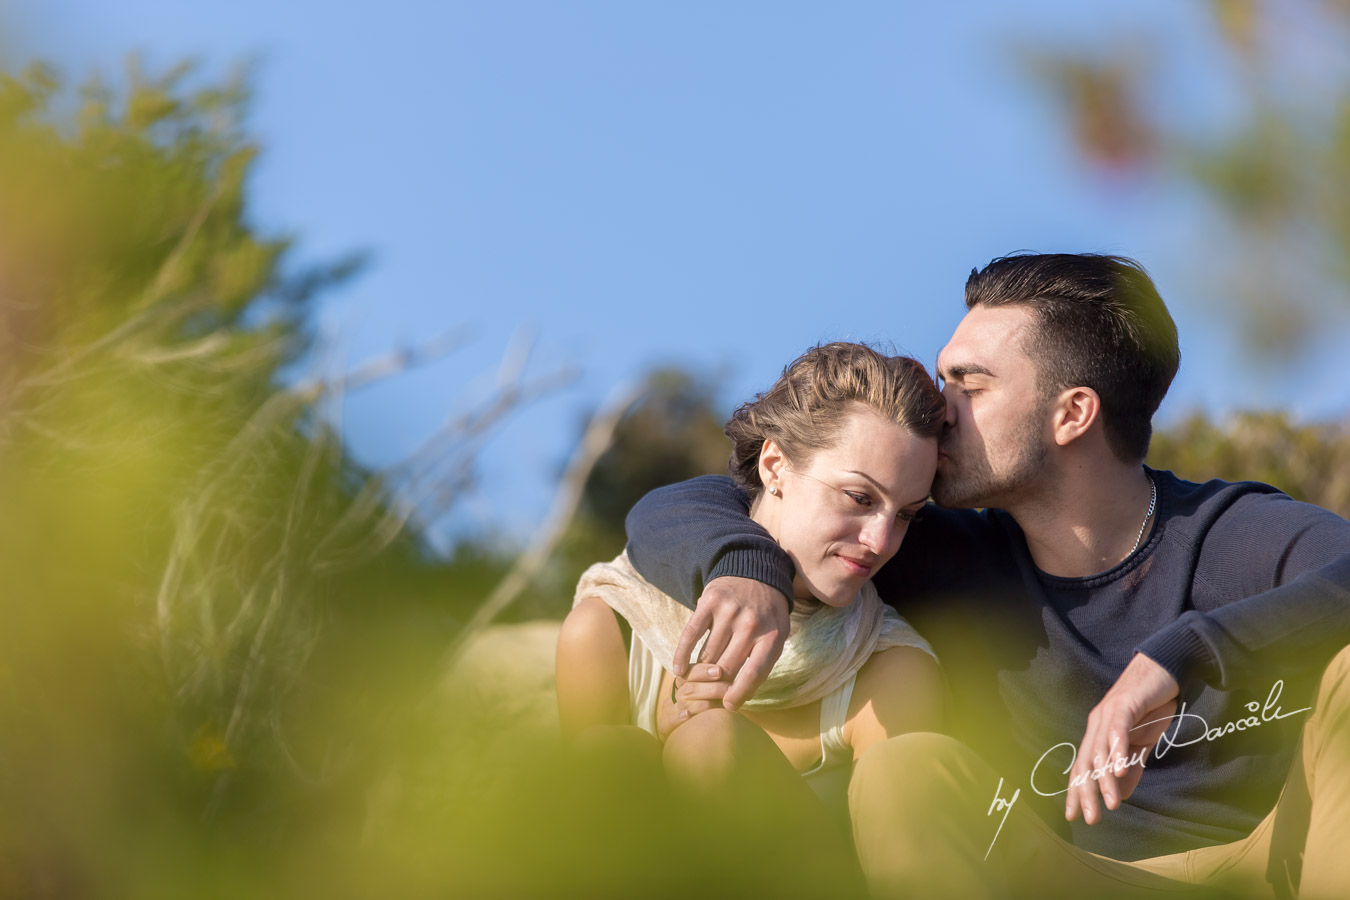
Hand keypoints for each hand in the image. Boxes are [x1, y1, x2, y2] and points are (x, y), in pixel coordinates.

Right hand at [655, 664, 727, 741]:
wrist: (686, 740)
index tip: (719, 671)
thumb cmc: (704, 714)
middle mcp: (674, 695)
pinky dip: (678, 717)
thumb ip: (717, 687)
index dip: (703, 670)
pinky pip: (668, 720)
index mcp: (682, 684)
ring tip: (721, 704)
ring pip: (683, 703)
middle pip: (688, 687)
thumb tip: (737, 680)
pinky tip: (688, 716)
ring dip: (703, 703)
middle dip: (710, 687)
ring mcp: (668, 710)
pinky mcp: (664, 727)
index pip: (689, 672)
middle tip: (729, 687)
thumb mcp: (708, 697)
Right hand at [671, 576, 789, 710]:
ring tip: (692, 684)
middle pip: (727, 667)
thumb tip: (742, 696)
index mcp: (772, 637)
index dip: (739, 695)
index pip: (753, 675)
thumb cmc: (767, 612)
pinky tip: (678, 668)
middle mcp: (751, 625)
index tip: (727, 705)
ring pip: (708, 654)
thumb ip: (764, 662)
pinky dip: (682, 654)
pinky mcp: (710, 602)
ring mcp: (729, 612)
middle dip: (715, 686)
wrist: (756, 570)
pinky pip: (691, 634)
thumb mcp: (777, 635)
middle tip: (706, 695)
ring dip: (698, 672)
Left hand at [1067, 653, 1179, 825]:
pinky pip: (1117, 730)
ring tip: (1110, 804)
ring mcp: (1108, 713)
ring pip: (1100, 751)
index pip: (1082, 766)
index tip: (1073, 816)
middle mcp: (1097, 724)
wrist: (1166, 669)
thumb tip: (1119, 795)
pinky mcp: (1124, 704)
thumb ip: (1129, 766)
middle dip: (1085, 792)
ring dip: (1105, 779)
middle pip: (1085, 762)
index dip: (1076, 791)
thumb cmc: (1153, 706)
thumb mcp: (1141, 742)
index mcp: (1099, 734)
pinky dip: (1118, 750)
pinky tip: (1120, 769)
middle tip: (1090, 818)